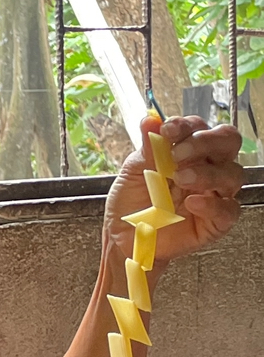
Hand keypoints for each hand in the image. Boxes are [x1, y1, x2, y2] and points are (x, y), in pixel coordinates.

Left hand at [105, 114, 242, 264]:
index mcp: (188, 150)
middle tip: (179, 154)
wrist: (124, 236)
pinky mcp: (216, 222)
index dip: (187, 125)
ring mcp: (215, 194)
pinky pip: (229, 210)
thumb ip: (147, 148)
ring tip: (180, 179)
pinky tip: (192, 203)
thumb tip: (150, 120)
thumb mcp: (133, 172)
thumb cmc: (132, 201)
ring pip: (233, 174)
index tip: (167, 131)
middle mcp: (207, 167)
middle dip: (205, 142)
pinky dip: (213, 205)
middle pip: (228, 142)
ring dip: (208, 173)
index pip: (200, 127)